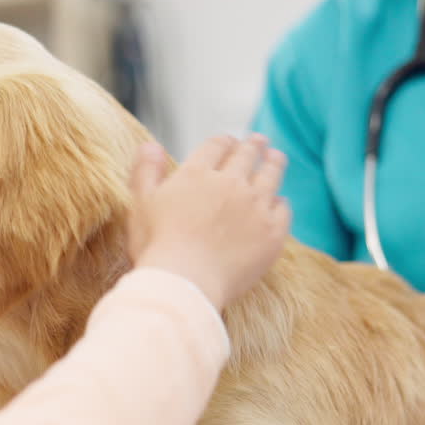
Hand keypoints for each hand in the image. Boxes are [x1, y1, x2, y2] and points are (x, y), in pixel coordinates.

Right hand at [128, 135, 290, 309]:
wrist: (184, 283)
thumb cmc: (156, 246)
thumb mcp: (141, 204)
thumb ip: (147, 171)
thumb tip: (151, 144)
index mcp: (197, 173)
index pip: (216, 146)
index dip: (224, 142)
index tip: (229, 141)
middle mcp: (231, 183)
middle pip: (247, 156)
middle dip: (253, 146)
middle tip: (259, 141)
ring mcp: (255, 207)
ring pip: (271, 175)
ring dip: (274, 163)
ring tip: (277, 158)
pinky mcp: (271, 233)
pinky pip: (283, 209)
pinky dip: (281, 202)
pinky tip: (279, 202)